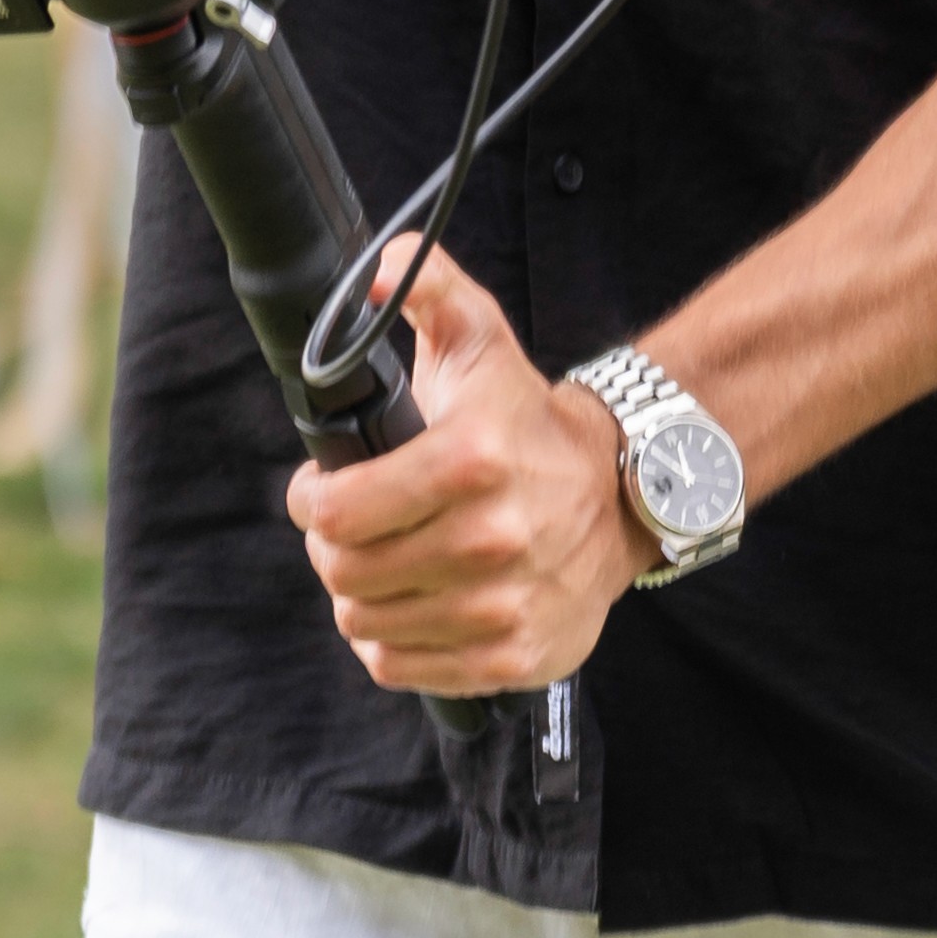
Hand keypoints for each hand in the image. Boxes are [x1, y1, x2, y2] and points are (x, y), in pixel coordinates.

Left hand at [280, 251, 640, 694]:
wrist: (624, 493)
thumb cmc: (529, 421)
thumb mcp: (481, 339)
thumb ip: (426, 287)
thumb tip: (378, 269)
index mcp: (470, 460)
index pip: (335, 510)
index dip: (311, 498)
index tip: (321, 489)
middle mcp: (490, 540)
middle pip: (343, 571)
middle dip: (332, 547)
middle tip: (351, 527)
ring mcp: (501, 606)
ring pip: (365, 624)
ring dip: (362, 595)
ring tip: (388, 561)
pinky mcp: (512, 656)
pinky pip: (400, 668)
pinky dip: (393, 643)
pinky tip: (416, 603)